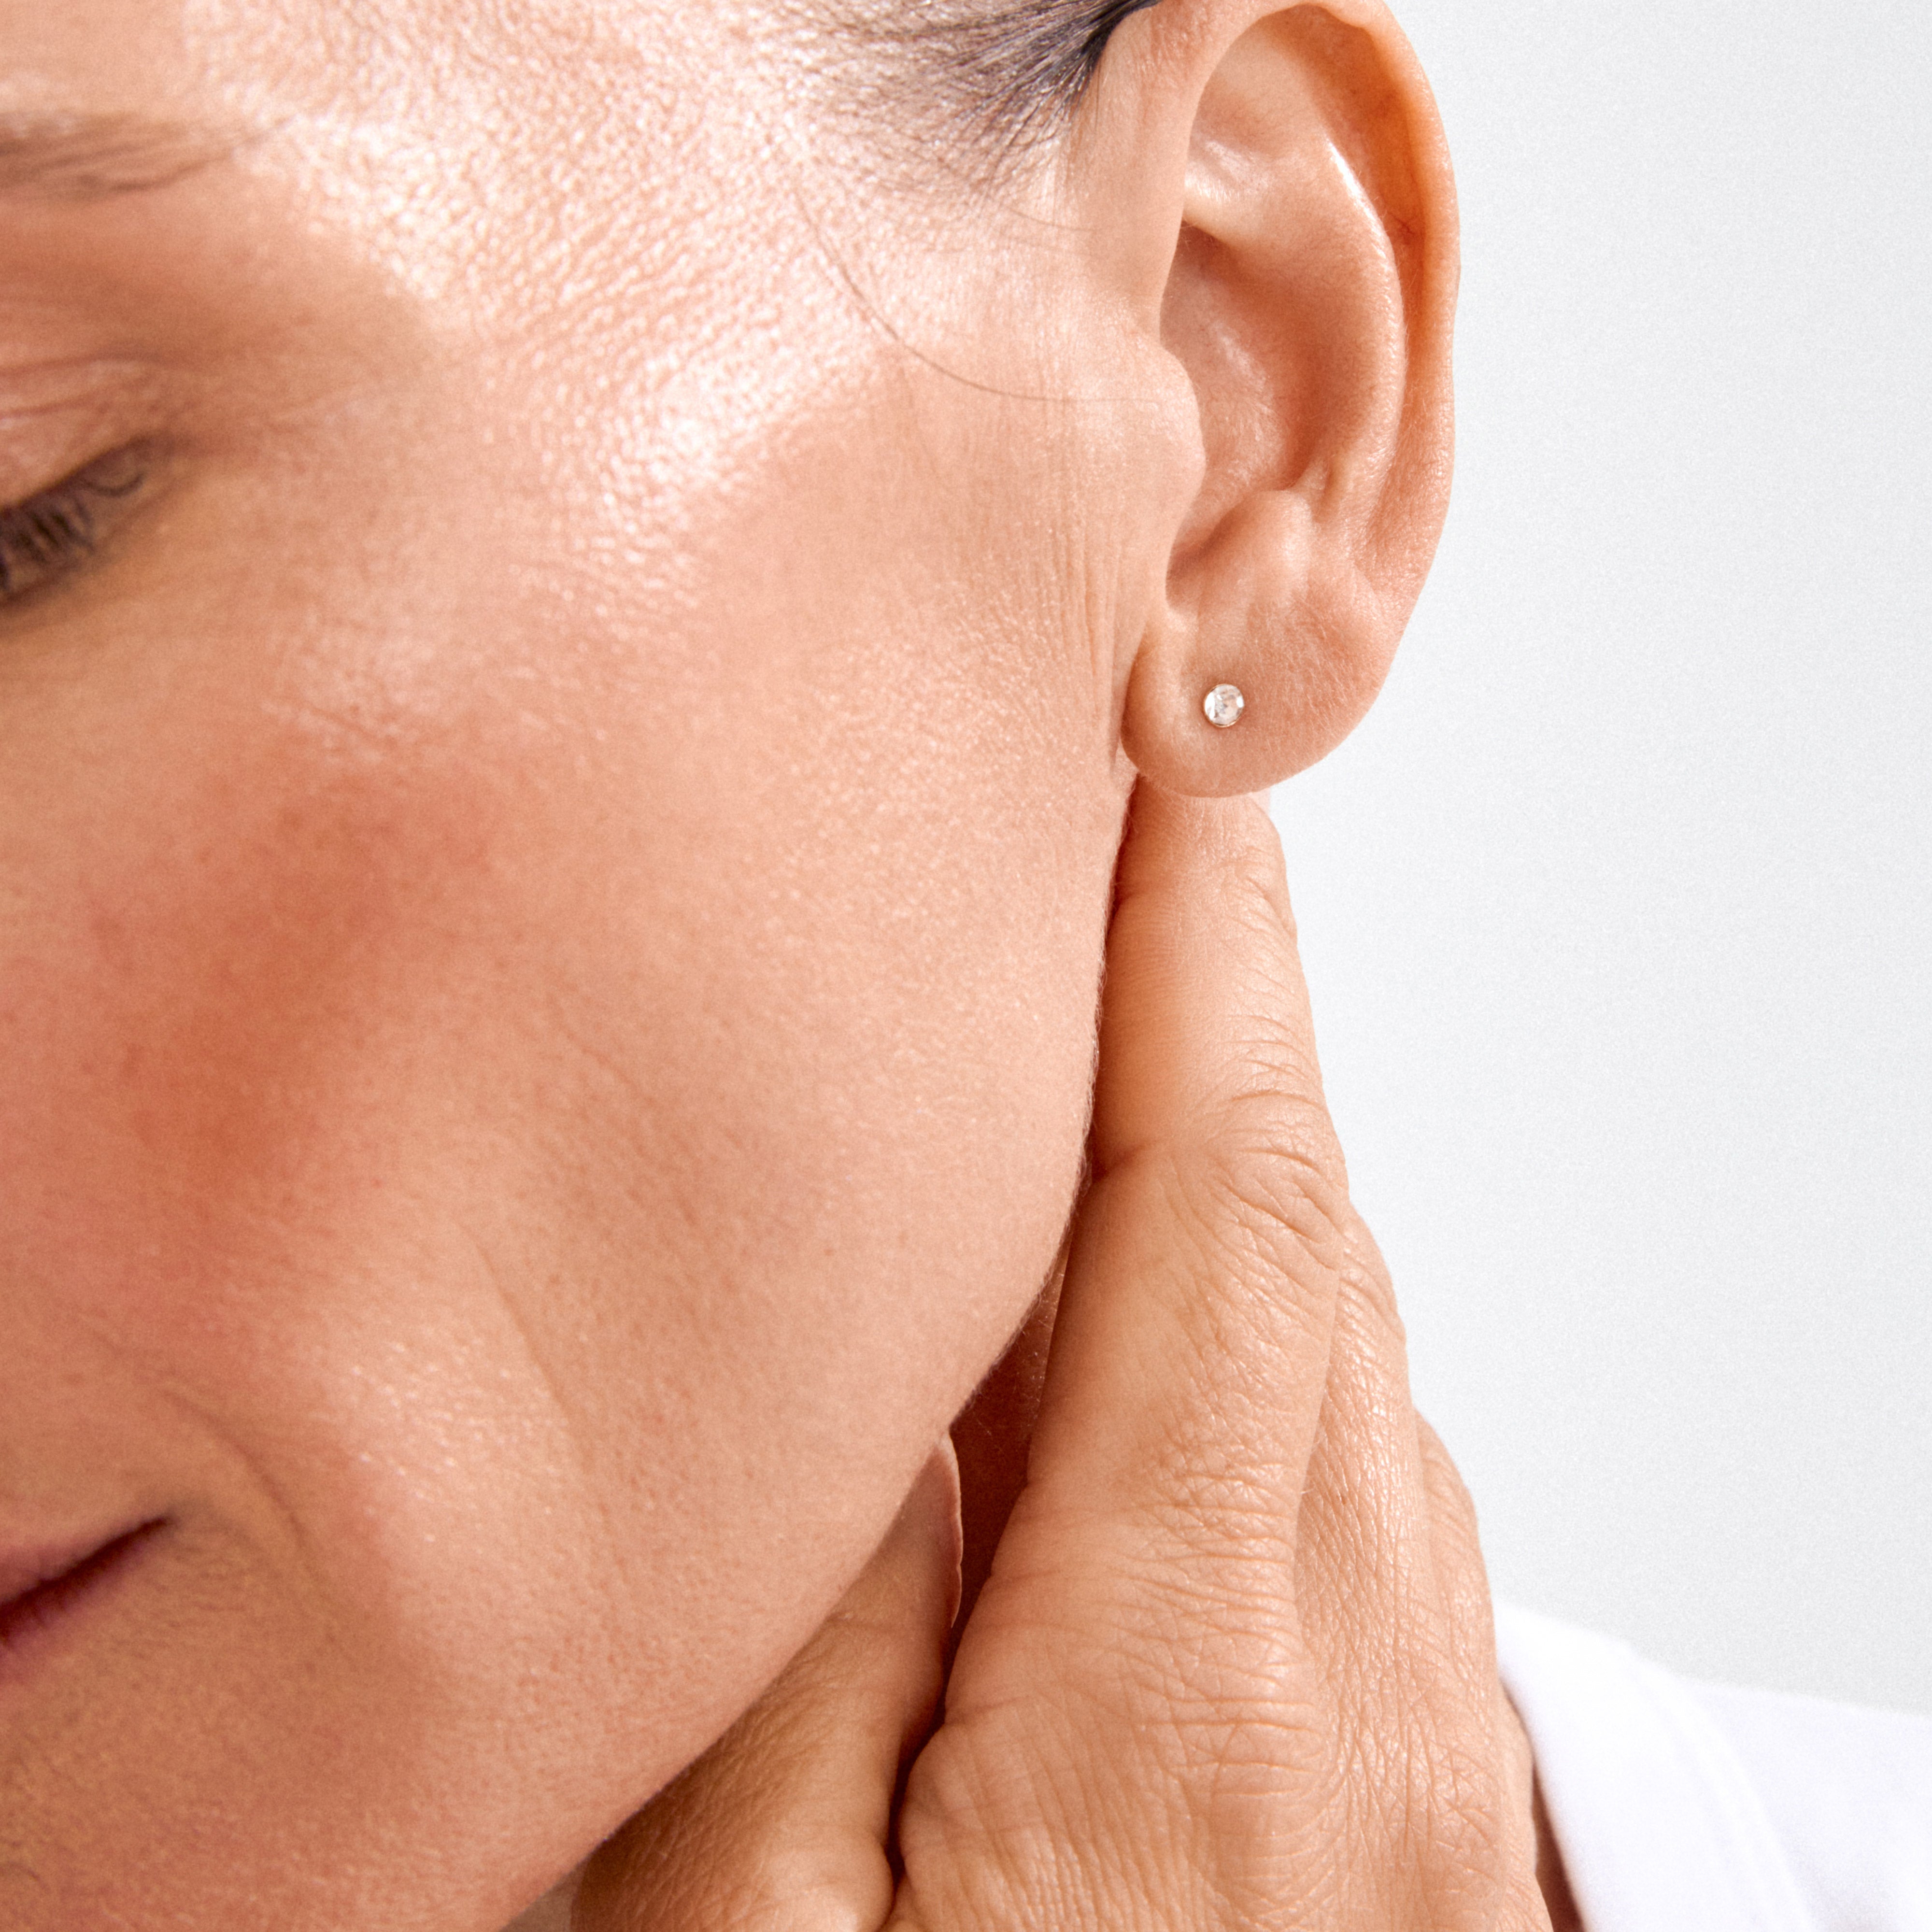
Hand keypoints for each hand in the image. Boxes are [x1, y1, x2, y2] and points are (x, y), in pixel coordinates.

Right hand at [570, 786, 1552, 1931]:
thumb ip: (793, 1663)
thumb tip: (862, 1407)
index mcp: (1183, 1700)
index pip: (1223, 1218)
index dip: (1204, 969)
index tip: (1174, 787)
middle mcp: (1357, 1696)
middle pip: (1306, 1258)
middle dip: (1224, 1018)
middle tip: (1138, 845)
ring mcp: (1414, 1756)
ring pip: (1338, 1365)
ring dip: (1239, 1176)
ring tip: (1118, 1046)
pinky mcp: (1417, 1811)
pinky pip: (1356, 1497)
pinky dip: (1267, 1351)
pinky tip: (1153, 1337)